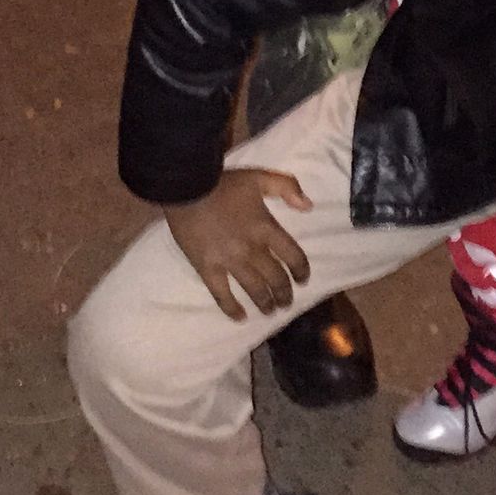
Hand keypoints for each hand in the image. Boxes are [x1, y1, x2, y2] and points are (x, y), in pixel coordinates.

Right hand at [166, 166, 315, 321]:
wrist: (187, 188)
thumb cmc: (223, 183)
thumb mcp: (259, 177)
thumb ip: (287, 186)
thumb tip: (309, 206)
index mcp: (266, 229)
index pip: (293, 256)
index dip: (301, 271)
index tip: (302, 280)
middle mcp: (252, 250)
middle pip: (275, 278)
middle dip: (284, 293)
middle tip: (286, 302)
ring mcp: (229, 262)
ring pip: (254, 289)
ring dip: (265, 303)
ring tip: (269, 311)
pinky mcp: (207, 268)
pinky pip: (221, 294)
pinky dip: (231, 308)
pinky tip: (240, 317)